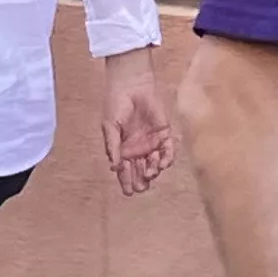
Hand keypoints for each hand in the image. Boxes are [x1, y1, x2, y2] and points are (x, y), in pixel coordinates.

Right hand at [100, 50, 174, 198]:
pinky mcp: (164, 134)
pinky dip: (166, 159)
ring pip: (154, 163)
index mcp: (122, 149)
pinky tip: (162, 164)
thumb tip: (114, 167)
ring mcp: (152, 143)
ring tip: (149, 173)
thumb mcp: (110, 126)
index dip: (126, 181)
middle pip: (140, 170)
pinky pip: (168, 150)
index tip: (129, 192)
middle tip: (141, 187)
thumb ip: (112, 146)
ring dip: (152, 171)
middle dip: (141, 181)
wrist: (131, 84)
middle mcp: (138, 149)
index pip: (125, 170)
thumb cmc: (116, 104)